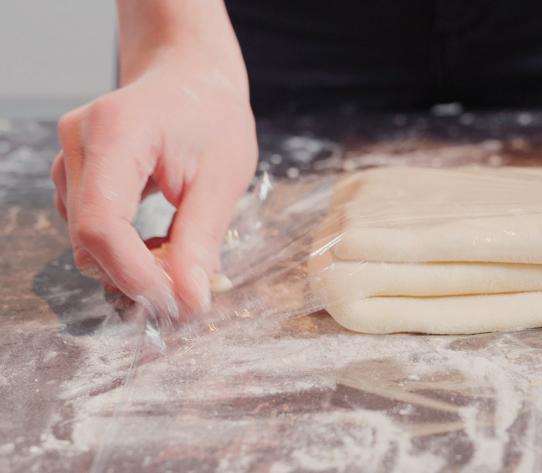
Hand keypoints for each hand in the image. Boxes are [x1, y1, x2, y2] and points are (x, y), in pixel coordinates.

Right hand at [51, 46, 256, 320]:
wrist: (190, 77)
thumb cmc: (213, 118)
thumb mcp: (224, 178)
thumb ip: (201, 240)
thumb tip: (188, 301)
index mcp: (117, 131)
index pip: (102, 223)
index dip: (133, 274)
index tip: (174, 304)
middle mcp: (79, 141)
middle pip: (88, 239)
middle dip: (137, 276)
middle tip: (190, 291)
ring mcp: (69, 156)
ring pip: (87, 241)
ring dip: (133, 264)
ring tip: (182, 253)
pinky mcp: (73, 173)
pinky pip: (90, 229)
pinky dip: (125, 249)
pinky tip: (159, 240)